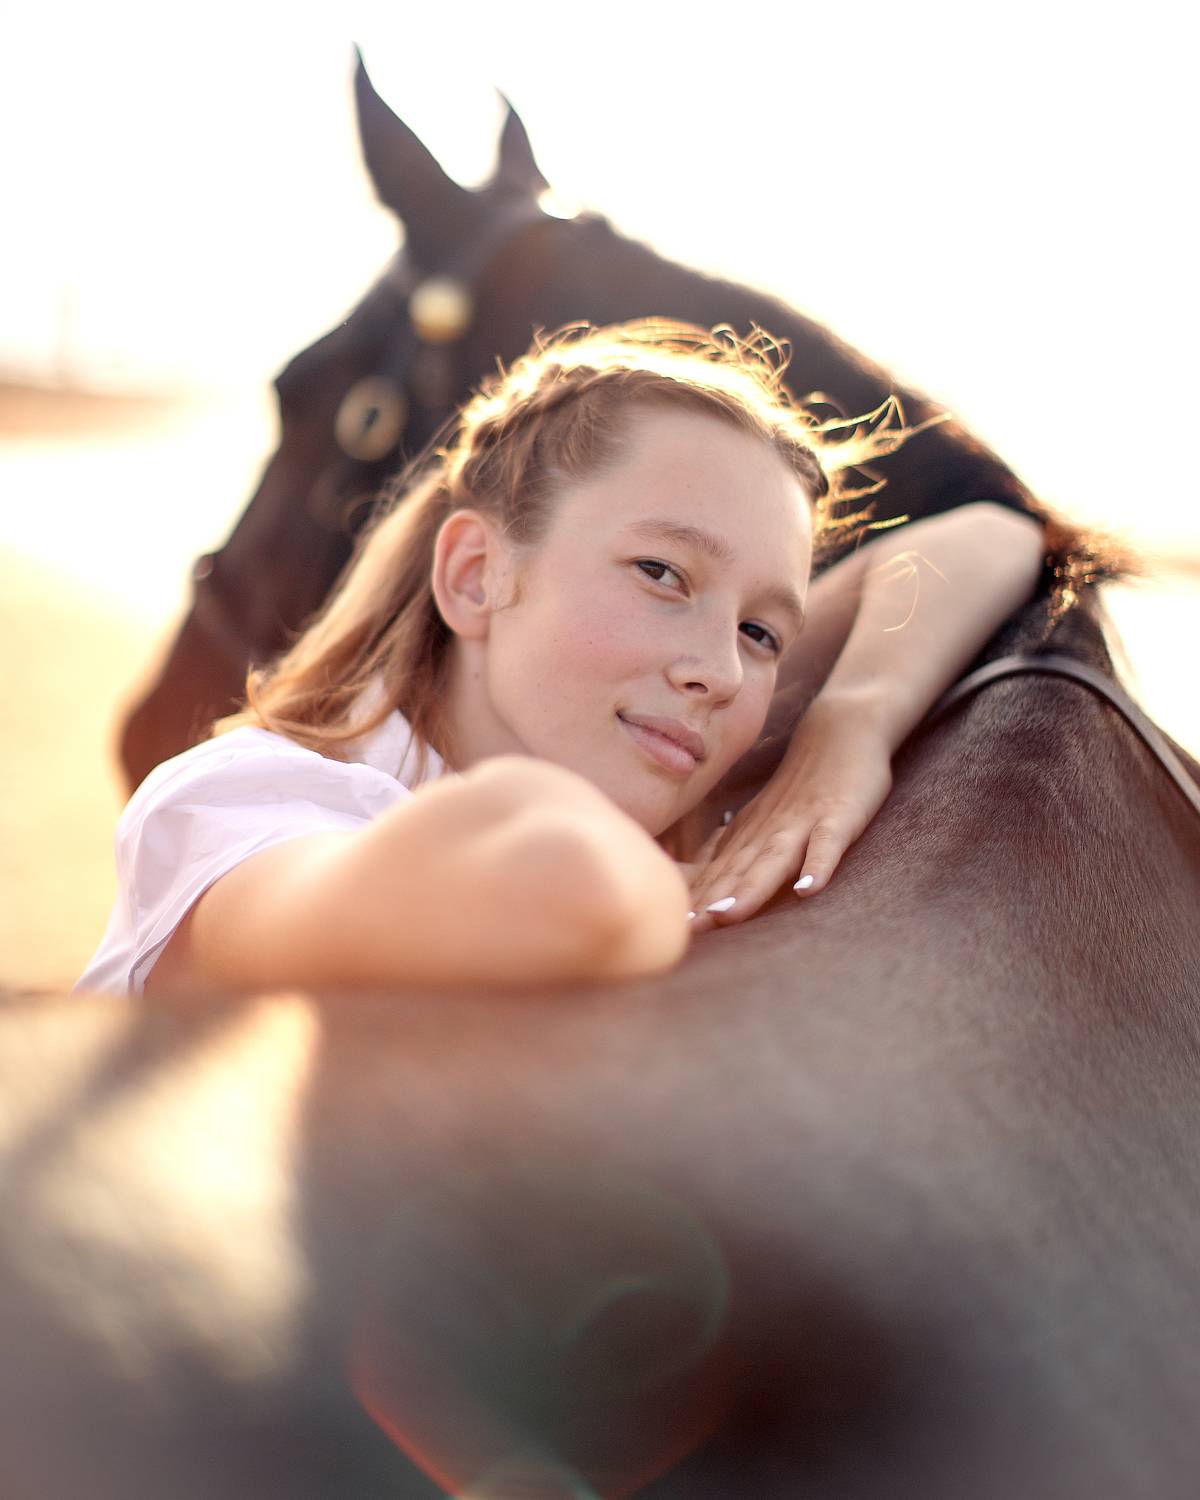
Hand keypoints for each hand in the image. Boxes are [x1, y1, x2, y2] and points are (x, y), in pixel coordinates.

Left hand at [682, 698, 892, 933]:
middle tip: (683, 930)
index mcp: (750, 833)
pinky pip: (827, 842)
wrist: (843, 729)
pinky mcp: (839, 816)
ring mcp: (804, 822)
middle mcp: (770, 829)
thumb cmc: (802, 784)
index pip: (717, 873)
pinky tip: (808, 889)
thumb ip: (736, 849)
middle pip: (737, 871)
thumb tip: (698, 879)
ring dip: (750, 888)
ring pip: (774, 858)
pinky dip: (819, 865)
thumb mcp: (764, 819)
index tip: (667, 928)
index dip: (695, 901)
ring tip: (726, 916)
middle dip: (710, 901)